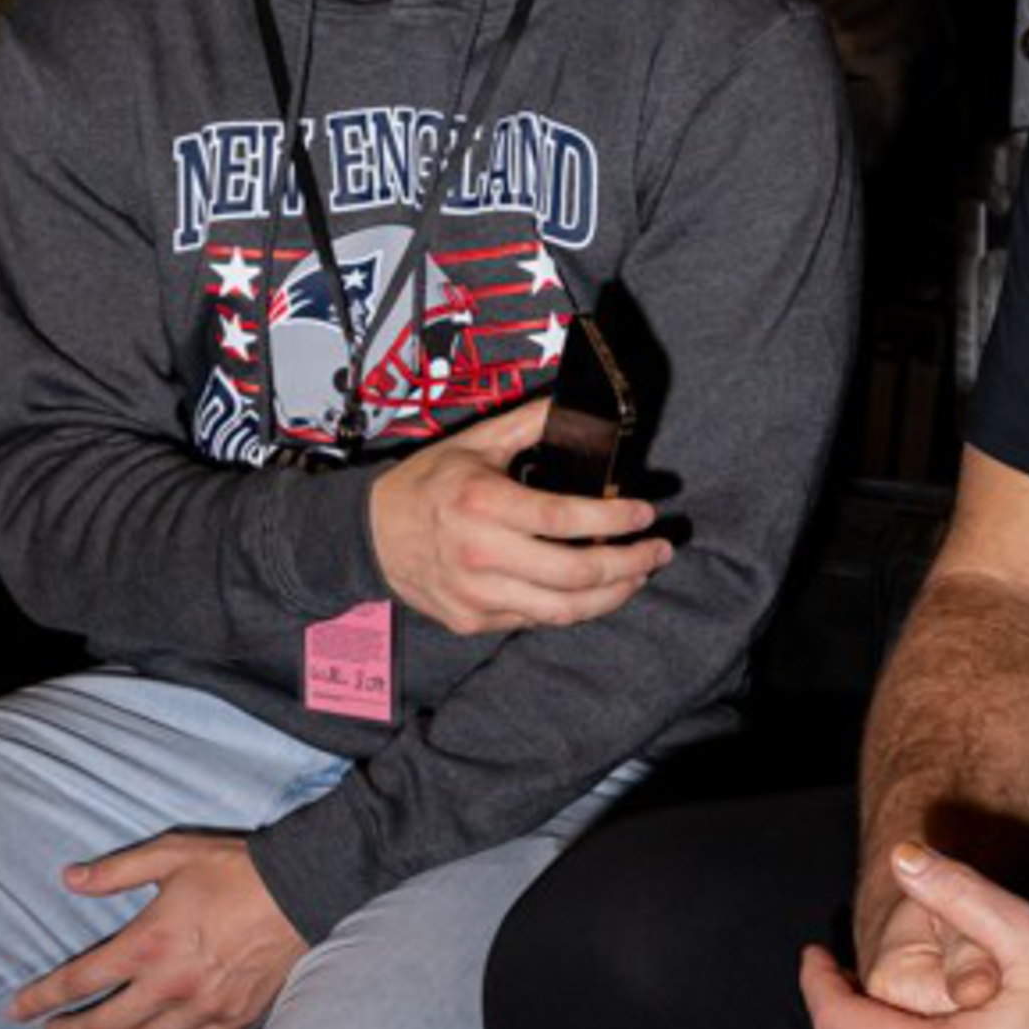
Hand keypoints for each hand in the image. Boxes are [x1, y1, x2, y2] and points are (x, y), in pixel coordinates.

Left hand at [6, 831, 304, 1028]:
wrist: (301, 890)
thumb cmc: (234, 869)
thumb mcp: (170, 856)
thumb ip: (116, 871)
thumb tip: (70, 879)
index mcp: (147, 945)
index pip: (79, 982)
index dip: (41, 999)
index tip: (17, 1011)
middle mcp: (169, 986)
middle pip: (104, 1025)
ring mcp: (203, 1008)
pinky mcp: (233, 1018)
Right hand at [366, 397, 668, 635]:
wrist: (370, 534)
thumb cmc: (427, 483)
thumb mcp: (476, 441)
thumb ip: (530, 423)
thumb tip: (580, 407)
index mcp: (481, 504)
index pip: (564, 520)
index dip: (613, 519)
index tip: (645, 512)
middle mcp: (479, 555)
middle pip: (574, 574)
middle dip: (629, 564)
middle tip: (658, 550)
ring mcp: (475, 595)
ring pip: (562, 611)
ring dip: (612, 596)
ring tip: (637, 576)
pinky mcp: (473, 620)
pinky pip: (536, 621)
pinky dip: (572, 607)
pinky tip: (593, 589)